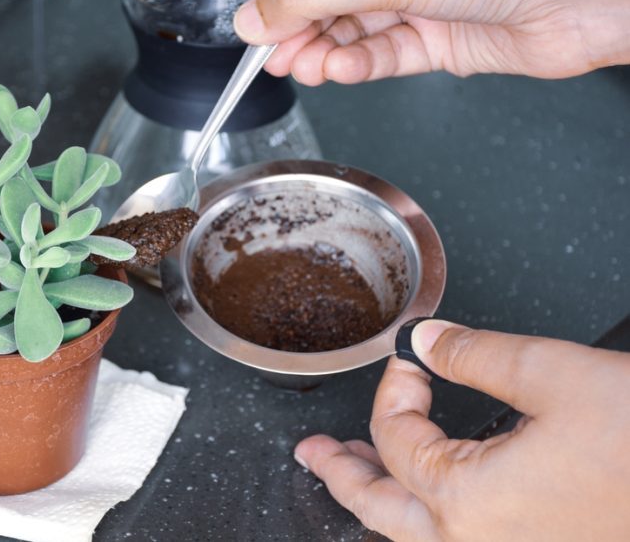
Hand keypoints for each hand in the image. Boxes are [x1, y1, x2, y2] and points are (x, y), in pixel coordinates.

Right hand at [233, 0, 629, 84]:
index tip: (254, 31)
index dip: (282, 0)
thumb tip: (254, 17)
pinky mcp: (443, 39)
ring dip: (326, 53)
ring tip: (306, 68)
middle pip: (332, 2)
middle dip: (301, 32)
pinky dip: (361, 66)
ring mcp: (424, 0)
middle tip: (276, 59)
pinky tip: (341, 70)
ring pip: (357, 31)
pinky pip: (389, 55)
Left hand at [294, 320, 629, 540]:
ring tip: (347, 469)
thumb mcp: (552, 375)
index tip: (409, 360)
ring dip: (377, 496)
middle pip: (379, 509)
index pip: (395, 438)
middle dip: (340, 474)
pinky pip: (453, 537)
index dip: (393, 389)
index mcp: (466, 502)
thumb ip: (472, 354)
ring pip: (412, 531)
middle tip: (310, 453)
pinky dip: (422, 511)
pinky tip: (422, 491)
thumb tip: (427, 340)